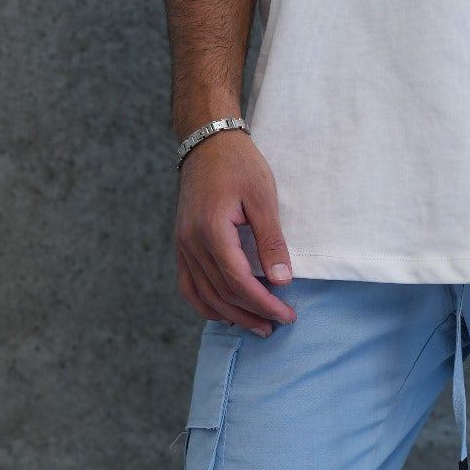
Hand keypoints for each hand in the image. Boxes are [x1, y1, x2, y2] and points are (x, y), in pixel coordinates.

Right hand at [174, 131, 296, 334]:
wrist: (207, 143)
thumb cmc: (238, 165)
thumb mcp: (263, 198)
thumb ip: (271, 241)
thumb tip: (282, 280)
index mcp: (212, 231)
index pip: (239, 282)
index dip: (264, 304)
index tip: (287, 314)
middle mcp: (192, 243)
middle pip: (223, 294)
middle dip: (253, 313)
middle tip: (279, 324)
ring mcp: (183, 246)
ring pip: (205, 296)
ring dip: (232, 316)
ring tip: (258, 326)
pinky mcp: (182, 246)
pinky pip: (190, 287)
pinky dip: (207, 306)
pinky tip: (227, 315)